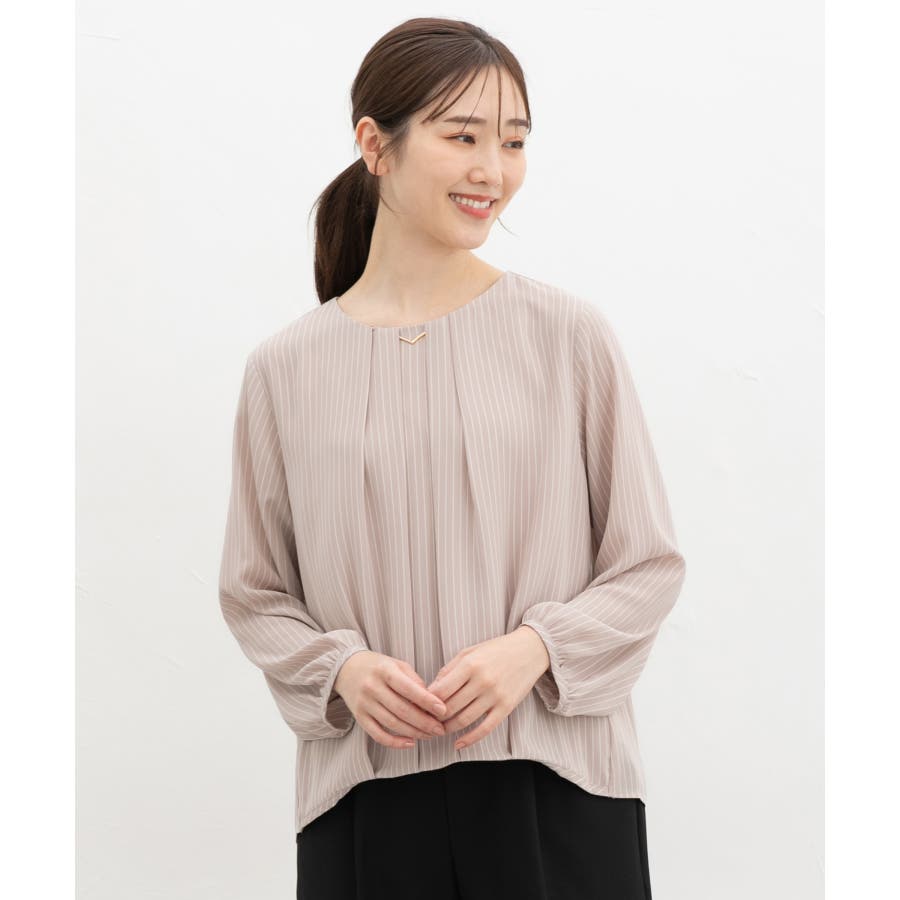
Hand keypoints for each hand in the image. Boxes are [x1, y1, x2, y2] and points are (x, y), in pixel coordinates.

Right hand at [334, 651, 448, 748]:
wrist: (346, 669)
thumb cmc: (378, 667)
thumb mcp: (397, 665)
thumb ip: (414, 681)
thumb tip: (432, 700)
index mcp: (384, 671)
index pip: (408, 688)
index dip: (427, 701)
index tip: (443, 710)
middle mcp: (372, 687)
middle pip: (401, 710)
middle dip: (424, 722)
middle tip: (440, 729)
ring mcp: (364, 704)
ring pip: (392, 724)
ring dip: (414, 733)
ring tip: (430, 735)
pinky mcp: (359, 717)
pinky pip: (378, 735)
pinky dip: (395, 742)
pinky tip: (410, 742)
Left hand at [425, 626, 550, 750]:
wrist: (529, 651)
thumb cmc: (496, 650)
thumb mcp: (470, 652)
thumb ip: (449, 669)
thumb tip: (431, 689)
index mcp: (470, 665)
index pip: (441, 690)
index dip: (427, 701)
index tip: (422, 705)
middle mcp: (482, 681)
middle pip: (450, 707)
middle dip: (435, 717)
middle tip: (428, 720)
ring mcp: (495, 696)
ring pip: (464, 720)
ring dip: (448, 728)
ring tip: (440, 729)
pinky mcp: (506, 708)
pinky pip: (485, 729)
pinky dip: (469, 740)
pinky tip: (458, 744)